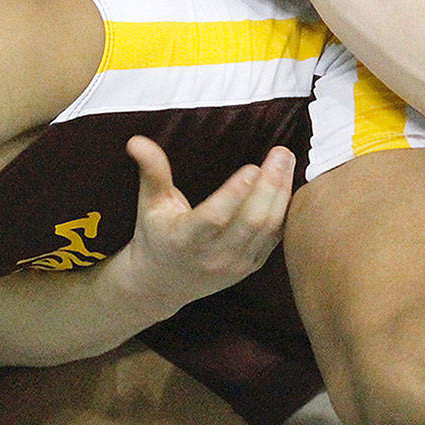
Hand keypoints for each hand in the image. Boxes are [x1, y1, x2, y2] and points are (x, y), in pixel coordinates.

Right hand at [112, 136, 293, 319]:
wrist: (163, 283)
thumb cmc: (155, 235)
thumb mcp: (148, 204)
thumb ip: (151, 172)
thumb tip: (136, 140)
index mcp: (184, 239)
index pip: (214, 218)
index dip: (234, 194)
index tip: (251, 167)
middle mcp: (213, 256)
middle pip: (250, 221)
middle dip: (270, 185)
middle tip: (281, 153)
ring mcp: (236, 264)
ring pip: (268, 228)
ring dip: (281, 193)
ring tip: (287, 162)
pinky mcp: (251, 266)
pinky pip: (275, 237)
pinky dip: (284, 210)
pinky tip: (288, 184)